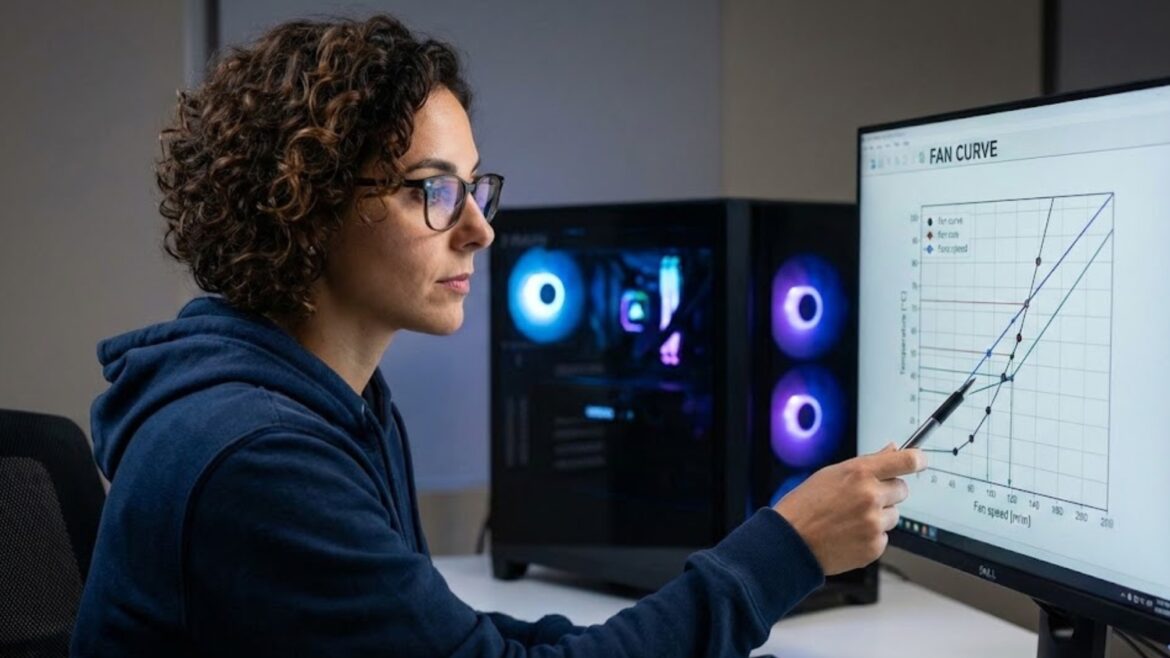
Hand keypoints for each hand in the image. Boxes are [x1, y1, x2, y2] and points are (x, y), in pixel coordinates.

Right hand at [772, 444, 926, 574]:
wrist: (790, 542)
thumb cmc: (805, 506)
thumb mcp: (831, 474)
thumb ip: (867, 463)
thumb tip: (892, 449)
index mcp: (860, 473)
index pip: (905, 461)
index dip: (917, 459)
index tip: (920, 460)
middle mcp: (870, 496)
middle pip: (902, 489)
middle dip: (888, 492)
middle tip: (863, 498)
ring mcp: (874, 523)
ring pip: (894, 515)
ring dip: (879, 516)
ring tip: (850, 519)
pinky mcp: (875, 546)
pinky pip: (884, 536)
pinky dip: (871, 536)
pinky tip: (849, 534)